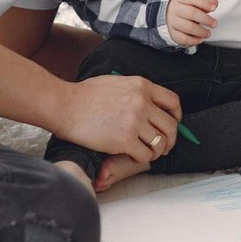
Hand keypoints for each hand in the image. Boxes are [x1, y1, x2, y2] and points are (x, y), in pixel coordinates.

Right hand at [50, 74, 182, 163]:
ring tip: (148, 153)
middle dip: (170, 139)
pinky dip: (142, 158)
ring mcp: (134, 122)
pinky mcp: (124, 140)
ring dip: (156, 151)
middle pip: (171, 125)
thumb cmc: (84, 95)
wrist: (64, 106)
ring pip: (160, 143)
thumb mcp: (116, 83)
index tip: (172, 124)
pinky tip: (133, 156)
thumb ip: (136, 92)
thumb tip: (149, 105)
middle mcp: (142, 103)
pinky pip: (145, 155)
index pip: (172, 102)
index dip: (176, 116)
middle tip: (163, 146)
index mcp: (141, 86)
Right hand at [166, 0, 217, 45]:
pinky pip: (183, 38)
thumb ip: (204, 3)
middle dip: (206, 19)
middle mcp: (175, 9)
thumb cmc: (183, 7)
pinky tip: (200, 39)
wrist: (166, 14)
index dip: (204, 3)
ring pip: (188, 27)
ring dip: (201, 32)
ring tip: (208, 33)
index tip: (213, 8)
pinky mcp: (171, 33)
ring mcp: (172, 22)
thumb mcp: (191, 1)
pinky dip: (194, 40)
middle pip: (191, 13)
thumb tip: (214, 3)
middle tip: (214, 23)